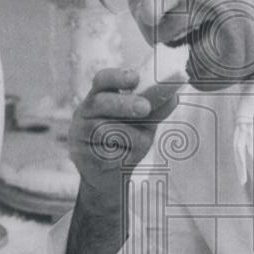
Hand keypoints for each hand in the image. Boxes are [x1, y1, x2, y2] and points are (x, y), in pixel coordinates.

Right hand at [68, 68, 156, 204]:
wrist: (111, 176)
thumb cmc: (127, 142)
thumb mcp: (144, 123)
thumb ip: (154, 110)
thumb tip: (174, 97)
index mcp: (100, 96)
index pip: (103, 80)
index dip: (117, 77)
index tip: (135, 77)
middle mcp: (85, 111)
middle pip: (101, 102)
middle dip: (124, 104)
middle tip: (145, 108)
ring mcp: (79, 133)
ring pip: (107, 130)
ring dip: (131, 138)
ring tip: (136, 145)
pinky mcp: (80, 155)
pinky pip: (106, 153)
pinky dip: (122, 156)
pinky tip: (120, 158)